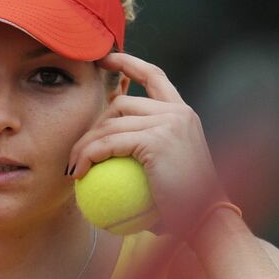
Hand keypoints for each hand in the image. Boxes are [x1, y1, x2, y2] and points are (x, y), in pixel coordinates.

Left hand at [68, 52, 226, 234]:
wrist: (204, 219)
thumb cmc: (182, 206)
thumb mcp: (166, 168)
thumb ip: (145, 149)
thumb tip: (109, 147)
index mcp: (183, 113)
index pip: (153, 76)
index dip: (128, 62)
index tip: (104, 58)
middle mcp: (178, 112)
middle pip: (120, 104)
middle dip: (93, 126)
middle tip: (77, 152)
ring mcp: (168, 123)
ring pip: (110, 123)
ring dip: (85, 145)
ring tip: (74, 166)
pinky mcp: (156, 140)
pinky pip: (108, 143)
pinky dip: (88, 156)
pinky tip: (78, 173)